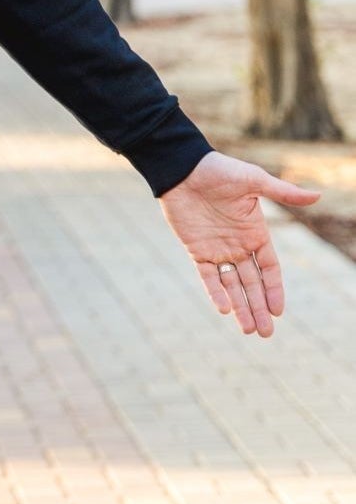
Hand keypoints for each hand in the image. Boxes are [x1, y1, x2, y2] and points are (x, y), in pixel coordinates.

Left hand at [159, 150, 319, 337]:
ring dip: (240, 307)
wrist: (184, 170)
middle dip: (259, 307)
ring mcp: (218, 250)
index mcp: (256, 232)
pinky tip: (224, 310)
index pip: (270, 268)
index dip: (274, 289)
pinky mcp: (197, 250)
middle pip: (253, 283)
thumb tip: (318, 196)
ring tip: (249, 331)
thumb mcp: (255, 181)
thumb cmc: (220, 171)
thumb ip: (283, 193)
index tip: (279, 311)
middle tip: (266, 333)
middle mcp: (239, 245)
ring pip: (232, 286)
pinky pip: (208, 277)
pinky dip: (215, 293)